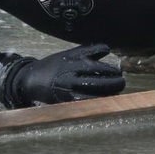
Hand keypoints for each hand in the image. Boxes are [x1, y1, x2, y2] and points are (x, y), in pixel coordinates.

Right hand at [8, 44, 125, 106]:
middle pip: (97, 81)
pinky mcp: (66, 102)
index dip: (109, 69)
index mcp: (71, 61)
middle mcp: (70, 75)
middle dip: (113, 83)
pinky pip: (86, 104)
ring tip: (117, 92)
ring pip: (94, 94)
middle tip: (122, 82)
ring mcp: (68, 90)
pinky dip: (98, 103)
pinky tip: (105, 101)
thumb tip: (108, 49)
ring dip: (108, 94)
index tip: (118, 71)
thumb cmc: (53, 65)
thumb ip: (88, 50)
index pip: (95, 65)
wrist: (32, 79)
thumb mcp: (68, 54)